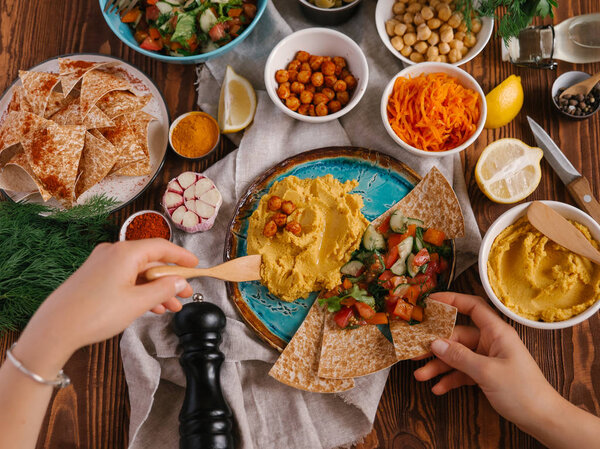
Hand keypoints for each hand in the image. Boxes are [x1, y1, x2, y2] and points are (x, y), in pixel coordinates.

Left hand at [13, 239, 197, 376]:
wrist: (55, 328)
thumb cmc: (94, 313)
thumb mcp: (137, 303)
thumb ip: (163, 290)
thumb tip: (179, 282)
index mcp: (125, 253)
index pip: (161, 247)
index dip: (181, 256)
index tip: (195, 264)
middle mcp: (113, 253)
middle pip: (150, 261)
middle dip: (170, 279)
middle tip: (185, 293)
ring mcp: (102, 265)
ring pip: (138, 273)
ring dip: (156, 289)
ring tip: (171, 307)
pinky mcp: (95, 277)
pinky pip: (125, 279)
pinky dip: (140, 291)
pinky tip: (150, 306)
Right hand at [413, 291, 561, 429]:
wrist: (542, 419)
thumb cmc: (523, 391)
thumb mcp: (487, 372)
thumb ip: (459, 356)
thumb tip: (435, 343)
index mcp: (497, 332)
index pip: (472, 307)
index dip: (452, 300)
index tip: (430, 301)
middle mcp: (491, 341)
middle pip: (457, 335)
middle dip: (436, 346)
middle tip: (415, 351)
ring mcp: (488, 358)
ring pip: (457, 356)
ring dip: (439, 366)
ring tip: (421, 375)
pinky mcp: (486, 374)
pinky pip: (463, 372)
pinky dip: (450, 379)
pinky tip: (438, 388)